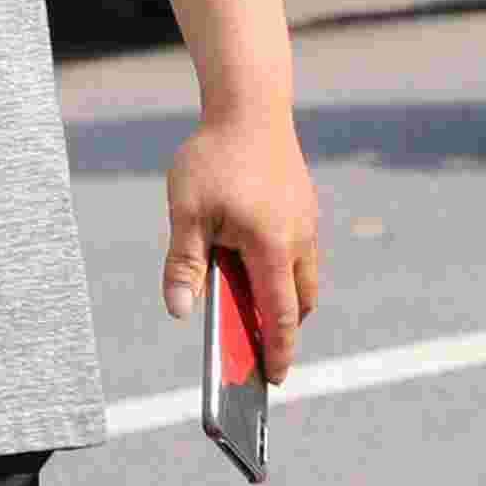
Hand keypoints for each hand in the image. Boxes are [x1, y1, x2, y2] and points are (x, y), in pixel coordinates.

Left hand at [163, 109, 323, 377]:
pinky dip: (285, 269)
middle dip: (284, 328)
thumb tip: (178, 311)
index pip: (280, 313)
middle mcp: (299, 238)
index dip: (278, 350)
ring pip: (305, 275)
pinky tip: (255, 257)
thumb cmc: (213, 158)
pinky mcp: (305, 207)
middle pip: (300, 301)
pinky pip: (301, 251)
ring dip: (285, 296)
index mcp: (272, 246)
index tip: (274, 378)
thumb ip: (184, 264)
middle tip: (260, 347)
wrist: (251, 107)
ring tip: (253, 304)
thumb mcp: (187, 213)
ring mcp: (307, 222)